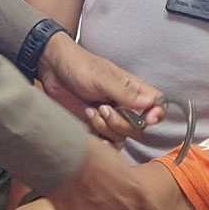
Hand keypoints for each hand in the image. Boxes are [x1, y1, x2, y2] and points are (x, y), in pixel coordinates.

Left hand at [38, 32, 166, 142]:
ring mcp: (111, 118)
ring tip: (90, 112)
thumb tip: (150, 103)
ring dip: (106, 128)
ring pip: (122, 137)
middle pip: (139, 128)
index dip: (156, 114)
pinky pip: (107, 143)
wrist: (51, 70)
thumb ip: (126, 93)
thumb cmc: (78, 66)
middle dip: (121, 123)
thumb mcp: (102, 78)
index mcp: (133, 90)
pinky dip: (99, 140)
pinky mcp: (96, 127)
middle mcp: (125, 106)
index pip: (157, 104)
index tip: (147, 119)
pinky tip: (88, 126)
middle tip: (103, 109)